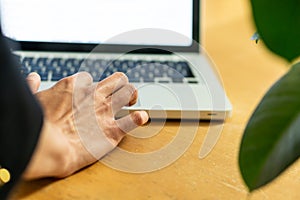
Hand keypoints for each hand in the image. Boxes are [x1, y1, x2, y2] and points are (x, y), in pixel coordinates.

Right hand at [23, 72, 148, 178]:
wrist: (47, 148)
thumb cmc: (36, 126)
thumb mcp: (31, 100)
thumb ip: (32, 87)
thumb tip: (33, 78)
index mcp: (73, 86)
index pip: (89, 79)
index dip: (89, 88)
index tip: (86, 97)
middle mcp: (93, 95)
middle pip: (117, 79)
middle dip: (120, 84)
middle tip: (118, 94)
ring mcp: (105, 111)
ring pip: (129, 92)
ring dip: (132, 96)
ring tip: (131, 102)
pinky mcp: (113, 130)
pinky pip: (134, 120)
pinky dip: (139, 118)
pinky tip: (141, 118)